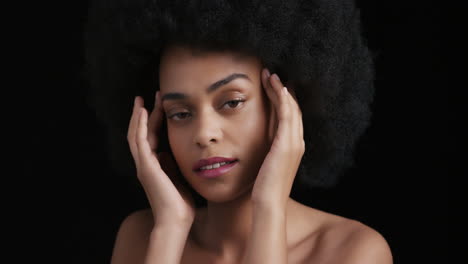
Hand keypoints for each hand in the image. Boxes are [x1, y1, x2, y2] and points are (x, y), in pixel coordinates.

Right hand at [127, 92, 195, 224]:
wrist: (176, 219)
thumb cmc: (179, 203)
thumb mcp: (176, 177)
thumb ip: (170, 165)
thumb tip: (167, 153)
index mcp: (152, 165)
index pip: (150, 137)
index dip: (153, 120)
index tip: (160, 106)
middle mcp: (145, 163)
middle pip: (140, 132)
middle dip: (144, 114)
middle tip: (152, 96)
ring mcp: (143, 165)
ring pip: (136, 134)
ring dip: (139, 116)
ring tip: (142, 100)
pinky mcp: (146, 167)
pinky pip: (140, 142)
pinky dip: (139, 126)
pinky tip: (142, 112)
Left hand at [251, 69, 304, 208]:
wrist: (268, 203)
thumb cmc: (263, 186)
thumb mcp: (266, 163)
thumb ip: (266, 149)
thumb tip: (259, 141)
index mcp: (293, 146)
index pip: (290, 116)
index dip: (282, 98)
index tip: (271, 85)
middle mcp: (297, 141)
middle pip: (292, 107)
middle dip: (282, 89)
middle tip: (270, 74)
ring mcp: (294, 142)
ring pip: (291, 107)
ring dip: (280, 89)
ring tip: (270, 75)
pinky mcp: (286, 143)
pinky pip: (286, 114)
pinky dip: (282, 98)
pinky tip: (276, 86)